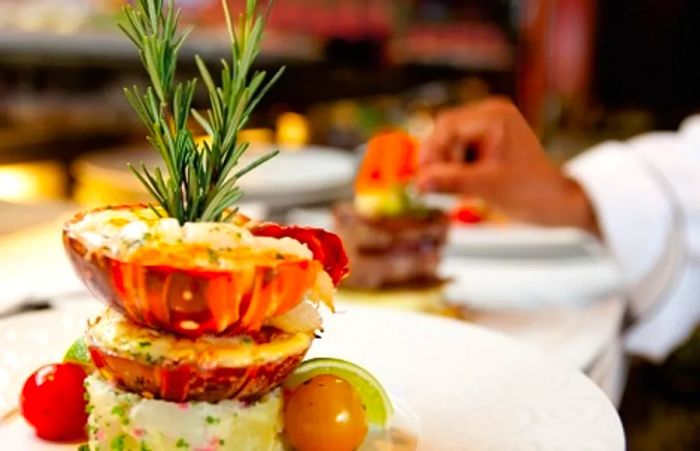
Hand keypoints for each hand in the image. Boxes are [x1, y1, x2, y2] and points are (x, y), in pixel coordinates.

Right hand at [417, 98, 598, 232]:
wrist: (556, 203)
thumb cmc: (531, 193)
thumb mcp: (487, 188)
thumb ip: (451, 182)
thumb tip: (418, 183)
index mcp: (495, 116)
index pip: (447, 127)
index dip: (431, 153)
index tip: (422, 179)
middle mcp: (491, 115)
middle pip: (445, 133)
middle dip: (438, 160)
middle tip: (432, 188)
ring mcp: (489, 127)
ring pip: (449, 144)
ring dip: (446, 167)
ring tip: (455, 191)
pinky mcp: (487, 142)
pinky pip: (459, 152)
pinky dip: (455, 170)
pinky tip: (463, 187)